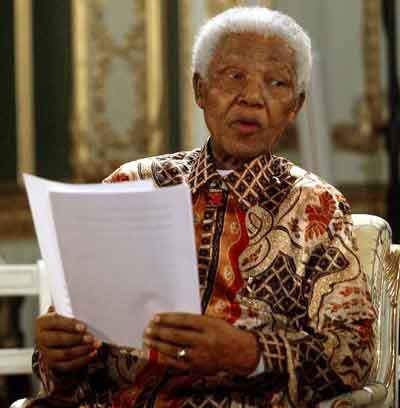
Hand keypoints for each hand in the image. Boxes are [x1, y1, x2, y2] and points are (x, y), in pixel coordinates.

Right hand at [35, 306, 101, 372]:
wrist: (49, 341)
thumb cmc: (59, 324)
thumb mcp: (59, 316)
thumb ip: (66, 313)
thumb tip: (79, 307)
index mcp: (42, 323)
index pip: (55, 323)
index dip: (70, 325)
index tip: (84, 327)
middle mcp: (40, 339)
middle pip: (60, 339)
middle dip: (78, 339)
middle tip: (91, 338)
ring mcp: (45, 353)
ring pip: (65, 353)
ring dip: (83, 350)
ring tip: (96, 345)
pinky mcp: (52, 364)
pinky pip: (68, 365)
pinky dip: (82, 360)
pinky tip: (93, 353)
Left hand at [143, 313, 259, 375]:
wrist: (239, 353)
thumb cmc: (225, 332)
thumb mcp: (213, 321)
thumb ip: (194, 320)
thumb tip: (171, 318)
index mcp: (207, 325)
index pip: (183, 320)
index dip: (167, 318)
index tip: (155, 317)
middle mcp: (203, 341)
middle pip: (176, 336)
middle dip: (159, 332)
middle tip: (147, 328)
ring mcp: (199, 356)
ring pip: (174, 350)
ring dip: (158, 344)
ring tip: (148, 339)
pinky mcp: (197, 368)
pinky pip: (177, 363)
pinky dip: (165, 358)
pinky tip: (156, 353)